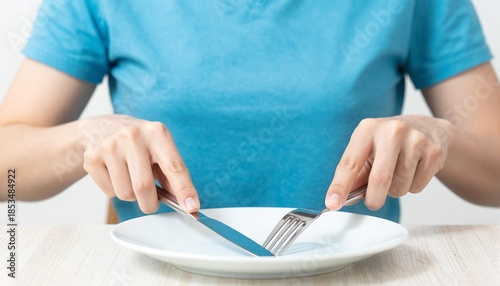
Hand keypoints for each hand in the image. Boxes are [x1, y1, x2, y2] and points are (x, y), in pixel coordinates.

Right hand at [81, 115, 199, 213]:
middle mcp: (133, 136)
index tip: (192, 207)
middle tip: (151, 204)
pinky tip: (115, 173)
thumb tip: (187, 204)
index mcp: (157, 133)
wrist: (102, 127)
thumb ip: (172, 176)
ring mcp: (110, 145)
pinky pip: (109, 192)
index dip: (184, 189)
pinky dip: (115, 190)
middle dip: (150, 204)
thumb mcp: (160, 150)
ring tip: (130, 178)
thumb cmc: (139, 144)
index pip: (174, 166)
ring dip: (131, 196)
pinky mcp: (92, 158)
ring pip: (125, 193)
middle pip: (144, 186)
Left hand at [325, 115, 453, 209]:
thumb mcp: (367, 149)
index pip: (350, 162)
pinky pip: (416, 187)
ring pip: (399, 187)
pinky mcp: (434, 152)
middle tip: (373, 202)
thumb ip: (354, 174)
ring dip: (395, 191)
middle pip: (379, 179)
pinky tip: (413, 171)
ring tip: (397, 175)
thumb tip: (341, 198)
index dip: (340, 186)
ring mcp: (415, 139)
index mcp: (367, 129)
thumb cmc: (389, 142)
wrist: (427, 129)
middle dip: (374, 199)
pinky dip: (411, 187)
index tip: (332, 204)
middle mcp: (391, 131)